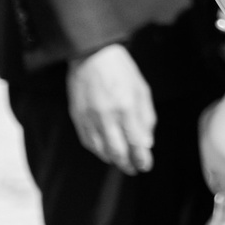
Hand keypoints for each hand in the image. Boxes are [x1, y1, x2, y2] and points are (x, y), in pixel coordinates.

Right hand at [68, 44, 154, 174]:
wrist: (92, 54)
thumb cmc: (121, 70)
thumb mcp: (142, 89)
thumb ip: (146, 117)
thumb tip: (147, 142)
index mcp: (126, 107)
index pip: (136, 143)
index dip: (142, 159)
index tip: (146, 166)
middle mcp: (107, 116)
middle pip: (117, 152)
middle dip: (127, 164)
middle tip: (134, 169)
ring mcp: (89, 117)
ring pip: (100, 150)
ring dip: (112, 160)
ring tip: (121, 162)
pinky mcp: (77, 116)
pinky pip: (87, 141)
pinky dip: (97, 150)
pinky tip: (105, 151)